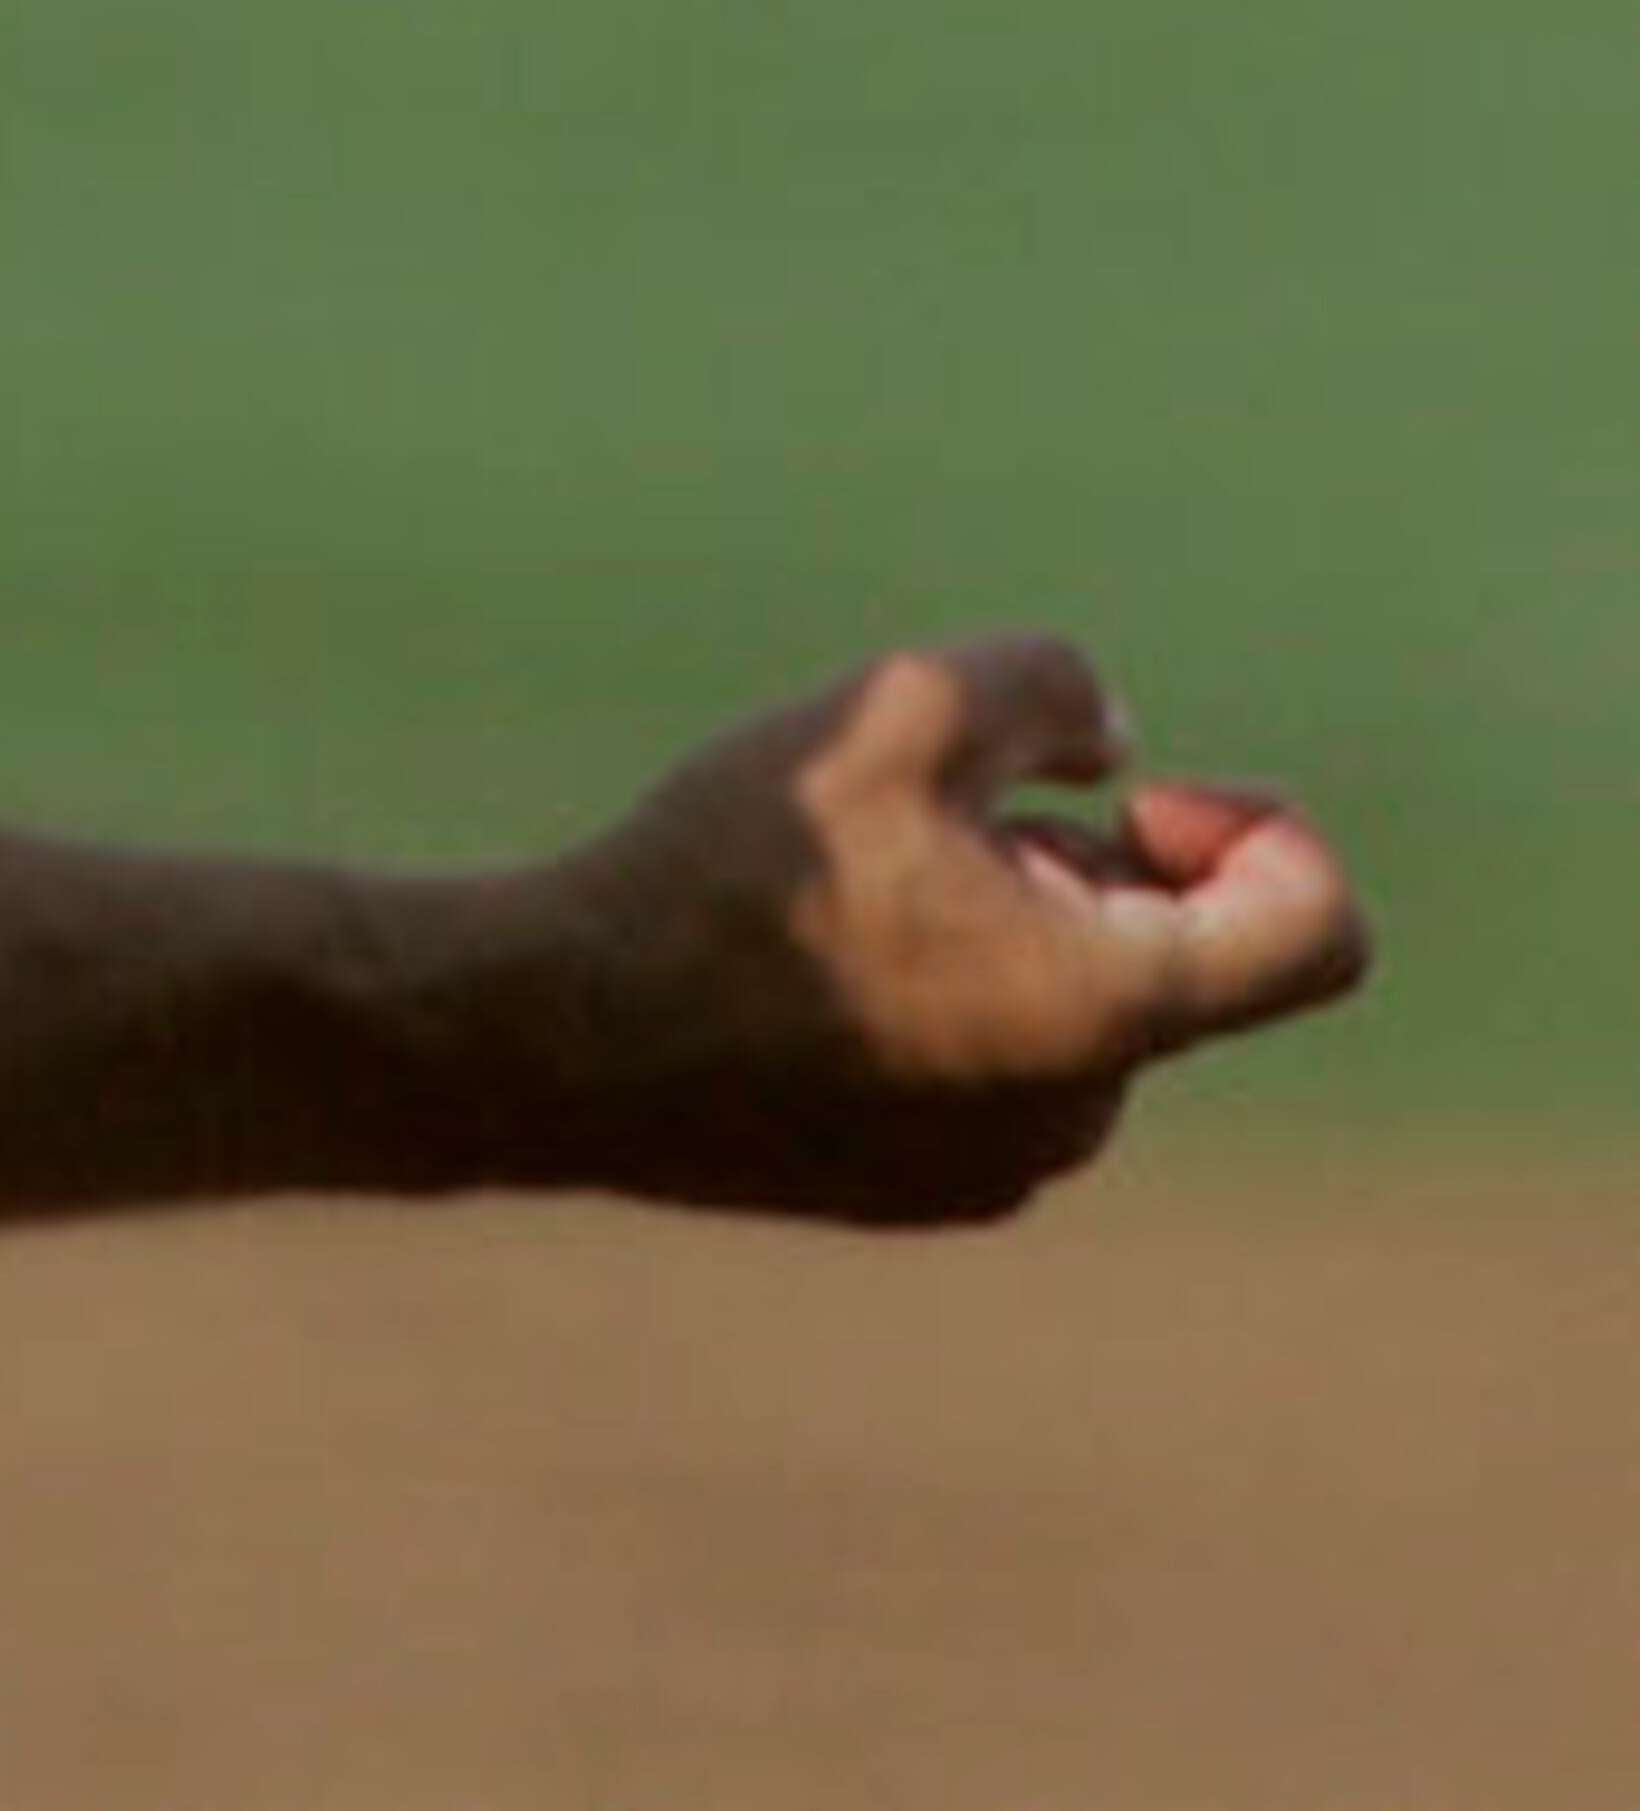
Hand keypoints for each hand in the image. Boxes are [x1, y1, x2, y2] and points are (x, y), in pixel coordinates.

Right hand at [528, 634, 1370, 1226]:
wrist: (562, 1034)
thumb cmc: (738, 867)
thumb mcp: (902, 705)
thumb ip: (1051, 684)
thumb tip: (1116, 754)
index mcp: (1106, 1009)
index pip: (1316, 931)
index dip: (1258, 829)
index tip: (1132, 794)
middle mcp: (1078, 1114)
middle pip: (1164, 954)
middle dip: (1076, 859)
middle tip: (925, 809)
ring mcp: (992, 1170)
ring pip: (1062, 1008)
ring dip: (999, 923)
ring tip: (843, 879)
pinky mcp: (911, 1193)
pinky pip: (983, 1070)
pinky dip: (936, 994)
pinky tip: (801, 952)